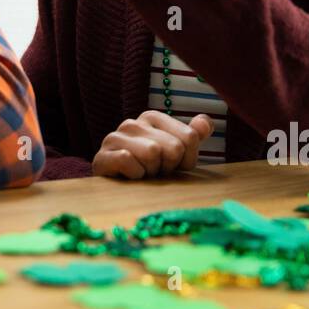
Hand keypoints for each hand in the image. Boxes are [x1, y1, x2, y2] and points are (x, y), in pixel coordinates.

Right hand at [91, 111, 213, 178]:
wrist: (117, 190)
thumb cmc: (149, 170)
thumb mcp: (176, 154)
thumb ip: (192, 136)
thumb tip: (206, 123)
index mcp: (152, 117)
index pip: (190, 138)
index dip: (186, 160)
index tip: (171, 165)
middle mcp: (133, 123)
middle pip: (173, 148)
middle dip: (168, 167)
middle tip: (155, 172)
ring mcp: (115, 137)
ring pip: (152, 153)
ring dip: (151, 172)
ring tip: (142, 174)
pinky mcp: (102, 156)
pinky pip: (128, 161)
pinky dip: (134, 175)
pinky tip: (128, 177)